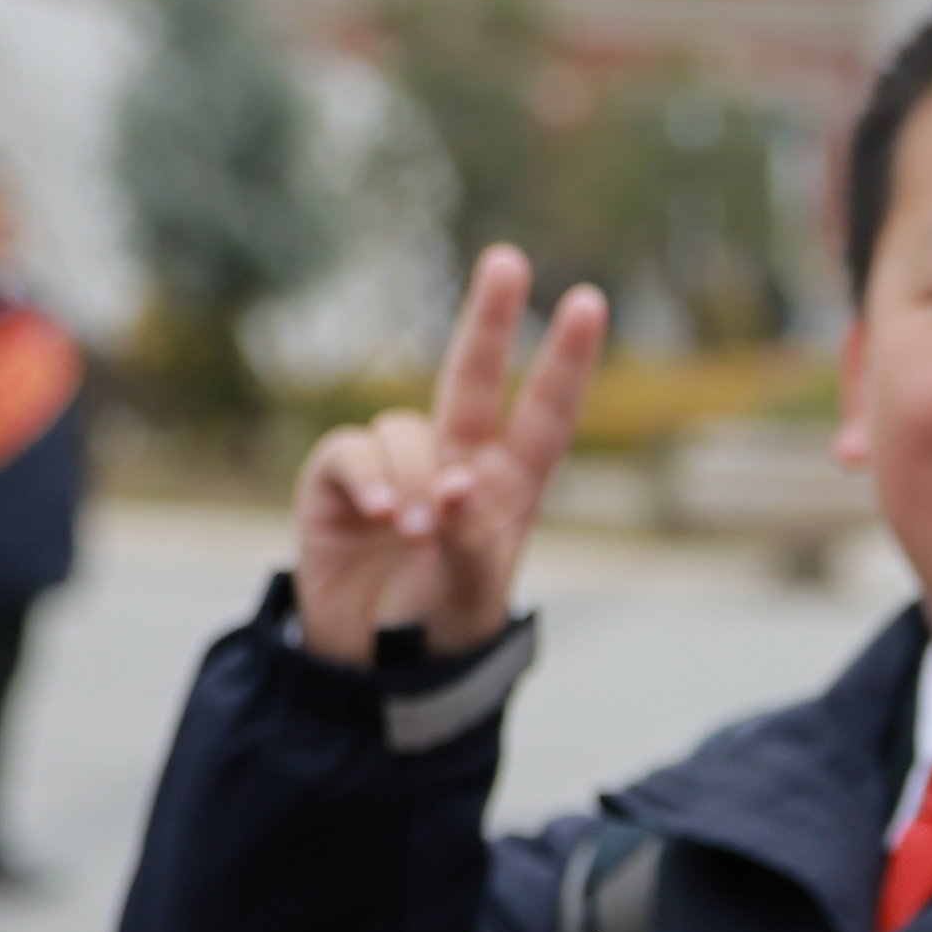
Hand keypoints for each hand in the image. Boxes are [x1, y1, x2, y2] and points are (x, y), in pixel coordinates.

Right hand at [293, 243, 607, 669]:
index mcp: (507, 487)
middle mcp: (455, 463)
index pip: (545, 416)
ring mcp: (397, 467)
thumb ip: (470, 540)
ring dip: (412, 477)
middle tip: (508, 260)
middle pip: (474, 379)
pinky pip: (354, 451)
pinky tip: (378, 514)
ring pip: (407, 430)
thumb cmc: (439, 626)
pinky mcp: (340, 480)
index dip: (566, 362)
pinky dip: (369, 477)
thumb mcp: (471, 591)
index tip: (591, 302)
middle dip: (490, 320)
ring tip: (411, 533)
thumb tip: (456, 485)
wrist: (371, 670)